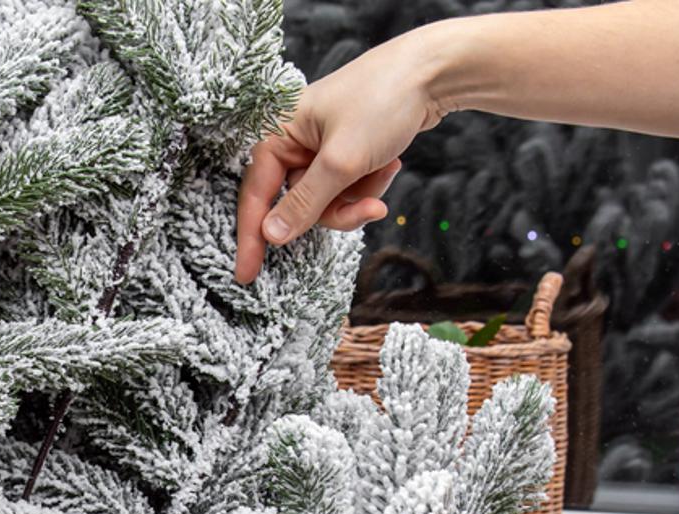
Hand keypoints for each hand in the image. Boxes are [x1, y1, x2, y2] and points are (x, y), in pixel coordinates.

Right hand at [234, 32, 448, 283]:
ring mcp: (319, 148)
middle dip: (336, 210)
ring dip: (359, 197)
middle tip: (369, 208)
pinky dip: (368, 184)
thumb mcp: (341, 161)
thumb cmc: (381, 101)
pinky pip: (346, 189)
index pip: (256, 195)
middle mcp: (293, 141)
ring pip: (325, 202)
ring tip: (387, 170)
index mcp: (278, 133)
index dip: (252, 238)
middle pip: (298, 204)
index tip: (246, 275)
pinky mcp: (343, 153)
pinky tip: (390, 163)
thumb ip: (304, 203)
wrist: (432, 73)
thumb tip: (271, 236)